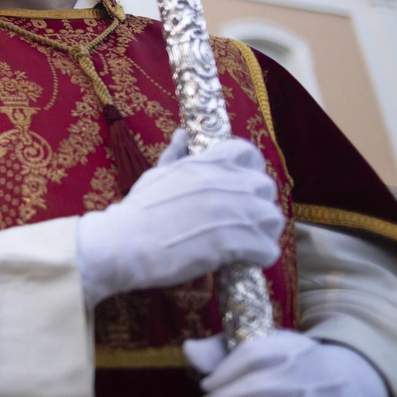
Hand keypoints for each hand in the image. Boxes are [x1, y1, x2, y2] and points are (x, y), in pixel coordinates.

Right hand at [77, 130, 283, 305]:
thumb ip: (176, 155)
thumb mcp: (156, 175)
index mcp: (207, 163)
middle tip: (240, 220)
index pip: (249, 153)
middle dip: (257, 203)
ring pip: (273, 219)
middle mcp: (226, 183)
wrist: (123, 243)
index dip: (249, 170)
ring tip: (245, 243)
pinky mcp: (236, 243)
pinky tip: (242, 261)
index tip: (239, 186)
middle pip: (266, 188)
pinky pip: (268, 250)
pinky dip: (259, 257)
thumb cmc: (136, 210)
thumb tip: (182, 134)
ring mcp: (234, 212)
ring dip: (263, 231)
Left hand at [184, 330, 388, 396]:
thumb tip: (189, 351)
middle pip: (262, 389)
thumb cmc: (296, 368)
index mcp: (295, 348)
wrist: (358, 388)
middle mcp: (314, 377)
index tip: (206, 386)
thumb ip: (224, 351)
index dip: (223, 372)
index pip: (254, 356)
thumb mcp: (267, 348)